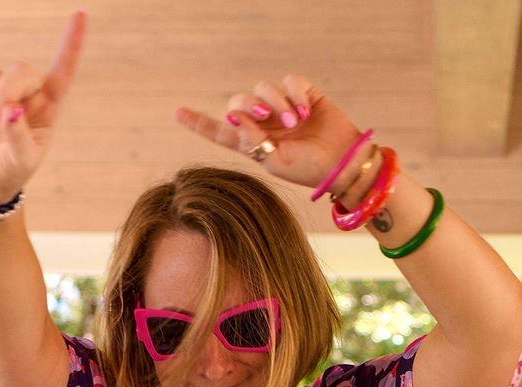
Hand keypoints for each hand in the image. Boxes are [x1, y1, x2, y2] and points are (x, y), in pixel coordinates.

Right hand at [0, 11, 85, 203]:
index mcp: (48, 106)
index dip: (71, 42)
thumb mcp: (22, 161)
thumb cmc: (11, 171)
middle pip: (18, 69)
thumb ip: (18, 136)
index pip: (63, 69)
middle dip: (3, 94)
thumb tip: (9, 111)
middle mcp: (25, 92)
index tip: (81, 14)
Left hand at [174, 75, 364, 193]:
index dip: (199, 123)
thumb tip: (233, 116)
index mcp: (253, 144)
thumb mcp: (275, 162)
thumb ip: (251, 140)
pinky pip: (290, 82)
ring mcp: (283, 108)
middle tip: (265, 117)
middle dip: (248, 106)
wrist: (343, 163)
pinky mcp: (303, 95)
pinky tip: (306, 111)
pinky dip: (296, 94)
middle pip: (239, 103)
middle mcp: (264, 124)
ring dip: (276, 102)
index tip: (178, 113)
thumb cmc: (309, 169)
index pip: (220, 131)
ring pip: (263, 89)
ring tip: (295, 121)